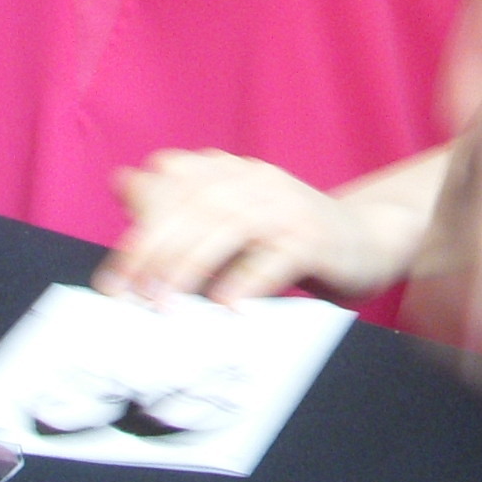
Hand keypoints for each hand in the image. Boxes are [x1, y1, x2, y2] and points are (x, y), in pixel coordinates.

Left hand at [95, 150, 409, 304]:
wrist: (369, 240)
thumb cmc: (289, 238)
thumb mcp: (233, 218)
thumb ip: (182, 204)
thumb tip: (124, 180)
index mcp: (235, 173)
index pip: (176, 188)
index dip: (140, 230)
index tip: (113, 280)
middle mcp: (260, 182)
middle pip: (198, 206)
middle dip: (157, 251)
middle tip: (131, 297)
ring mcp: (291, 208)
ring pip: (232, 226)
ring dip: (192, 266)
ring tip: (165, 305)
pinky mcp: (316, 239)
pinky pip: (277, 257)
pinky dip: (248, 280)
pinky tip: (225, 307)